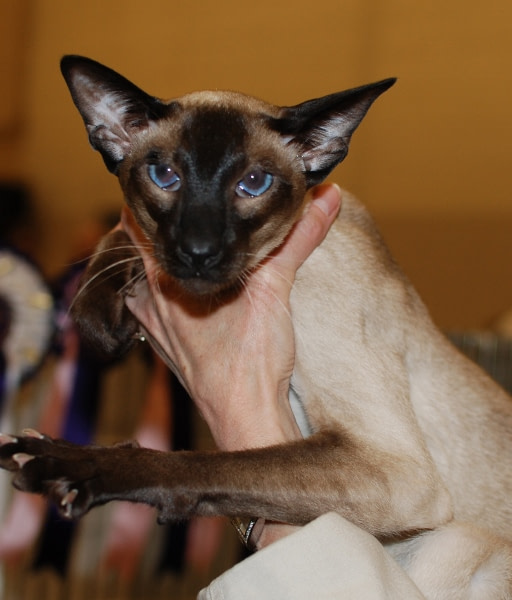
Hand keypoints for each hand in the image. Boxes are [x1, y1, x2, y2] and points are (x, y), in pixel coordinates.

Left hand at [122, 184, 340, 451]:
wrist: (244, 412)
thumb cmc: (251, 359)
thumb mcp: (276, 289)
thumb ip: (298, 239)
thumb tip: (327, 197)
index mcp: (166, 280)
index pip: (137, 225)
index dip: (148, 200)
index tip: (165, 183)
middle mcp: (151, 301)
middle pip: (135, 250)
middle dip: (154, 228)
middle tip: (175, 207)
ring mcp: (154, 326)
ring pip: (138, 282)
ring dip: (152, 262)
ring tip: (174, 244)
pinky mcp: (165, 346)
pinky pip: (146, 312)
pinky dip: (155, 294)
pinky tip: (174, 292)